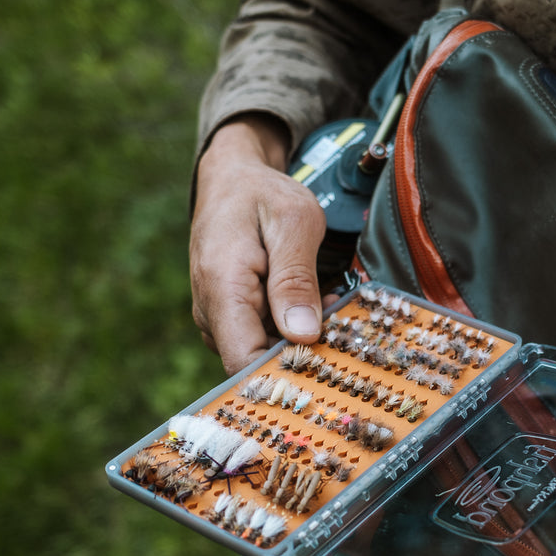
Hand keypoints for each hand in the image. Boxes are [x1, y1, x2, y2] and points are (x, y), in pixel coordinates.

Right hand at [189, 113, 327, 373]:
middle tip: (344, 326)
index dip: (285, 375)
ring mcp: (217, 318)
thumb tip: (303, 335)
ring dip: (301, 340)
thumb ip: (296, 279)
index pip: (244, 361)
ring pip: (260, 354)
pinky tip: (315, 304)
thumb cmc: (263, 195)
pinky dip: (292, 329)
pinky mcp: (229, 318)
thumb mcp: (293, 223)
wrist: (232, 180)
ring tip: (331, 303)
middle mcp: (211, 312)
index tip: (328, 366)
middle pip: (255, 364)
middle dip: (303, 355)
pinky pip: (260, 339)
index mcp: (222, 288)